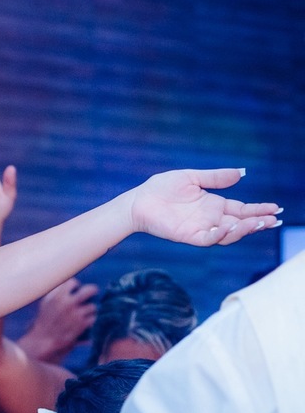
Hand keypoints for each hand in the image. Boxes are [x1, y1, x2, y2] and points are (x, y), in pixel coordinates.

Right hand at [18, 278, 98, 363]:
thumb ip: (57, 291)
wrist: (44, 340)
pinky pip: (94, 318)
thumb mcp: (46, 302)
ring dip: (91, 310)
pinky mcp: (82, 324)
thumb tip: (69, 283)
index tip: (76, 290)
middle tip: (93, 293)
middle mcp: (69, 303)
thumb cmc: (44, 320)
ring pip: (93, 306)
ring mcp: (77, 314)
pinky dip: (91, 320)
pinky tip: (86, 323)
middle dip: (92, 291)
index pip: (74, 283)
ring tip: (85, 313)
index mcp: (58, 295)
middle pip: (89, 290)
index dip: (76, 286)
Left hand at [128, 169, 280, 245]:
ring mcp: (201, 229)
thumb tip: (242, 173)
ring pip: (228, 234)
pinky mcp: (188, 236)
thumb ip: (215, 178)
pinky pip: (208, 239)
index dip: (258, 210)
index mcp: (214, 205)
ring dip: (243, 229)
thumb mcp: (192, 178)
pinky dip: (220, 234)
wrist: (138, 201)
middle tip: (273, 220)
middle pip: (240, 224)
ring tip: (255, 222)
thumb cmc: (161, 188)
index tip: (275, 209)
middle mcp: (211, 219)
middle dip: (258, 222)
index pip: (242, 209)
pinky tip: (230, 226)